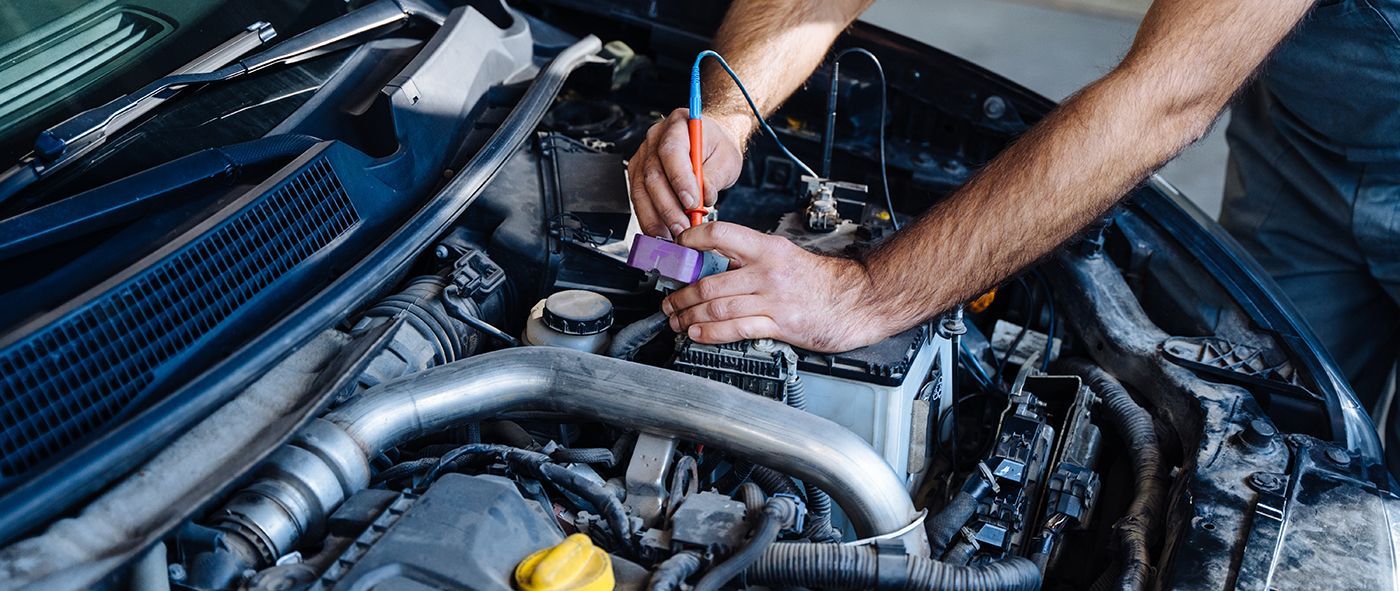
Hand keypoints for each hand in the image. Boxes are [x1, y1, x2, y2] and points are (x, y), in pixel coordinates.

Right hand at [627, 108, 744, 238]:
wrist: (709, 144)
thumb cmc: (717, 148)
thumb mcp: (727, 158)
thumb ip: (715, 176)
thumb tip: (703, 196)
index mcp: (679, 124)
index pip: (672, 151)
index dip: (680, 180)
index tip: (692, 203)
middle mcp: (656, 137)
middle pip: (653, 174)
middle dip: (668, 207)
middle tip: (683, 228)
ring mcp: (643, 155)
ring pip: (640, 189)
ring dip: (655, 217)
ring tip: (672, 234)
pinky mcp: (638, 173)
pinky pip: (638, 197)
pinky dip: (649, 217)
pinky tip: (661, 231)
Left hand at [661, 222, 895, 352]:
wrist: (858, 301)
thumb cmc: (822, 282)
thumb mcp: (785, 257)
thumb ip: (752, 258)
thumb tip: (715, 263)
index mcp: (768, 248)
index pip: (721, 234)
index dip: (692, 239)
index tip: (677, 248)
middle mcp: (767, 271)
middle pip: (710, 281)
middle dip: (681, 295)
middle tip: (669, 301)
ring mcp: (773, 299)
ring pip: (717, 307)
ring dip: (689, 316)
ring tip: (677, 320)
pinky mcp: (779, 324)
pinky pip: (736, 329)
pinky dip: (710, 333)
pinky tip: (697, 334)